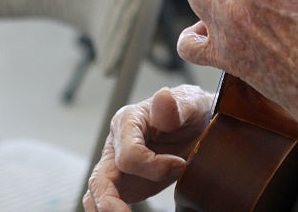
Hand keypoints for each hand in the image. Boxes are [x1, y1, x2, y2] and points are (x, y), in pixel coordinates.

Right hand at [83, 85, 211, 210]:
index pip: (129, 154)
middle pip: (101, 177)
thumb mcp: (190, 102)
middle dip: (109, 201)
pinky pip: (107, 199)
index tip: (180, 164)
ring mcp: (117, 166)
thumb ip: (176, 104)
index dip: (154, 166)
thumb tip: (163, 97)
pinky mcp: (124, 183)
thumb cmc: (191, 110)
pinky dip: (109, 211)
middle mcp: (117, 144)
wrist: (200, 124)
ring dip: (105, 210)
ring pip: (97, 192)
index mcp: (128, 121)